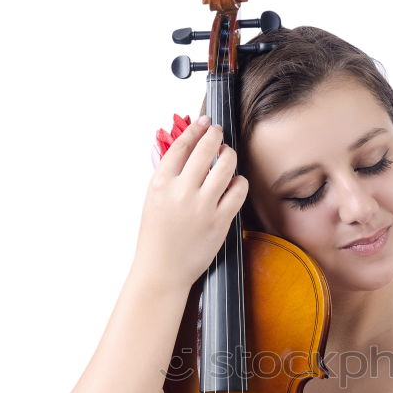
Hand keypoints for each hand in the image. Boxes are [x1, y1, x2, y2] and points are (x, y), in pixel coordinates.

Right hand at [133, 117, 249, 292]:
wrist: (163, 270)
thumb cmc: (156, 237)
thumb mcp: (152, 200)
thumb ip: (166, 174)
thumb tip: (180, 148)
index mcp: (161, 184)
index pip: (181, 146)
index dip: (195, 130)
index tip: (203, 123)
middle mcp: (182, 192)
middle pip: (205, 149)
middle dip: (215, 135)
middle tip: (219, 132)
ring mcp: (202, 206)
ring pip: (226, 166)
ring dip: (230, 155)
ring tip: (228, 156)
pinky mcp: (220, 221)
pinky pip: (238, 190)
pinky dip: (239, 182)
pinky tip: (235, 182)